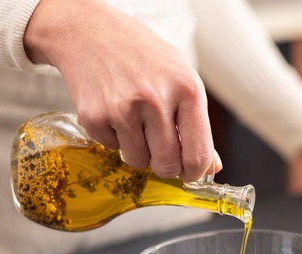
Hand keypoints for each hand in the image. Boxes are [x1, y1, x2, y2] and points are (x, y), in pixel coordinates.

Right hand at [24, 0, 220, 181]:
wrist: (89, 32)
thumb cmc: (142, 55)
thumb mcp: (180, 77)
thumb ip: (197, 122)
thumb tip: (212, 166)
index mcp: (186, 89)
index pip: (197, 153)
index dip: (194, 172)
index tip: (188, 173)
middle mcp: (156, 100)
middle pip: (167, 165)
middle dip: (164, 166)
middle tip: (158, 150)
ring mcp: (123, 109)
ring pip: (138, 161)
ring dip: (137, 150)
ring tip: (134, 121)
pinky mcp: (94, 116)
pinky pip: (111, 148)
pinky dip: (113, 137)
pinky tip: (112, 110)